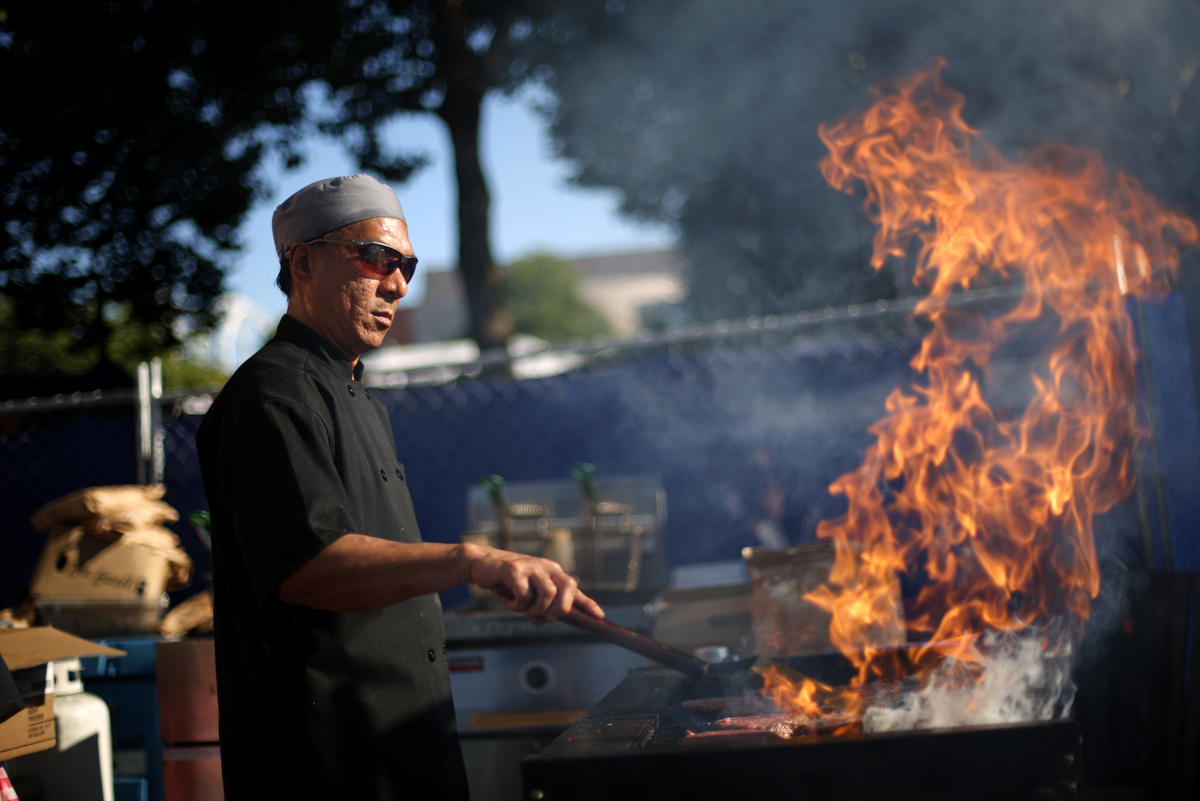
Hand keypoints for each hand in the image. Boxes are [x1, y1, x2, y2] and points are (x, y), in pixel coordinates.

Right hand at [464, 544, 604, 623]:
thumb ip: (539, 606)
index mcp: (552, 572)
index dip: (587, 604)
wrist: (482, 564)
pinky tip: (511, 601)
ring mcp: (531, 567)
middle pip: (567, 589)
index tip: (599, 616)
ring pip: (548, 593)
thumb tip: (544, 621)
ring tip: (525, 609)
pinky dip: (518, 605)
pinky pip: (524, 594)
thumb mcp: (527, 593)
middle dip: (558, 609)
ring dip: (537, 609)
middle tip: (544, 617)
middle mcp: (546, 567)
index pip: (574, 588)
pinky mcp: (514, 569)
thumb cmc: (507, 581)